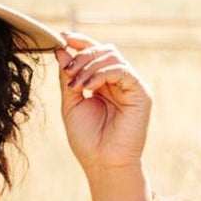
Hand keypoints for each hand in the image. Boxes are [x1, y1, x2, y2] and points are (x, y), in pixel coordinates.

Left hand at [55, 30, 151, 179]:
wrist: (103, 164)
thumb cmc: (88, 140)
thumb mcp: (71, 104)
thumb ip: (67, 77)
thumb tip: (60, 49)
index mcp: (102, 83)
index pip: (93, 53)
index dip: (79, 42)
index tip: (62, 37)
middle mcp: (118, 81)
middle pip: (103, 50)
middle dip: (82, 55)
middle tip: (67, 71)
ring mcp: (130, 85)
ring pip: (112, 56)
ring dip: (89, 65)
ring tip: (77, 85)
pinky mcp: (140, 92)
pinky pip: (122, 70)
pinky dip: (102, 73)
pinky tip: (89, 87)